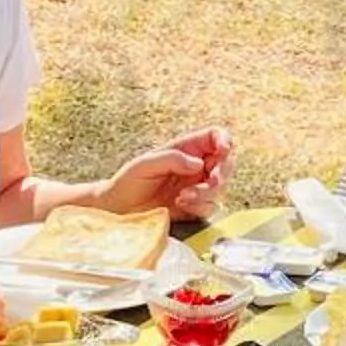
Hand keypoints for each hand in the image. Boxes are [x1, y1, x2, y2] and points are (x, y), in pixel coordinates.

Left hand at [95, 125, 233, 222]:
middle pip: (226, 163)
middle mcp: (195, 166)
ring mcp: (197, 186)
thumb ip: (172, 159)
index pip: (215, 136)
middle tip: (211, 181)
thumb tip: (199, 164)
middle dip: (222, 173)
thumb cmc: (128, 181)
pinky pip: (211, 207)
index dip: (225, 140)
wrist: (119, 209)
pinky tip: (182, 205)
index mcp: (186, 148)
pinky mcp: (195, 207)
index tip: (223, 150)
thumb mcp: (146, 163)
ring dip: (208, 193)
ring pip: (221, 187)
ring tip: (183, 196)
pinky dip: (200, 206)